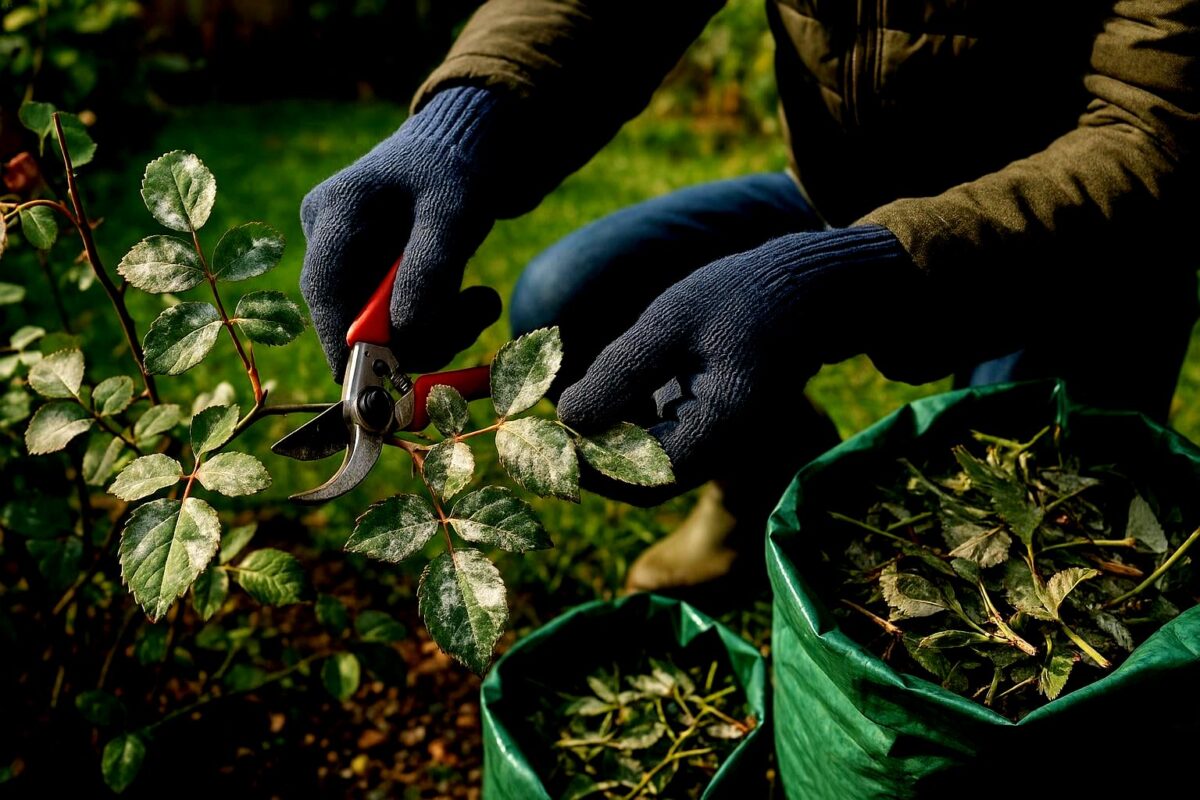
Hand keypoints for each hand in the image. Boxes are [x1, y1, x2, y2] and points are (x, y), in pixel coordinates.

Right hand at [300, 86, 503, 375]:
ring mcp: (350, 258)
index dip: (343, 340)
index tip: (375, 379)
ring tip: (482, 302)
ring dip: (438, 330)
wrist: (466, 148)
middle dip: (413, 336)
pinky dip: (439, 321)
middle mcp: (331, 235)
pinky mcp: (375, 276)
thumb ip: (430, 269)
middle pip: (352, 315)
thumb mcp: (455, 212)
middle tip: (473, 320)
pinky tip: (472, 298)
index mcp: (336, 208)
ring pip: (381, 325)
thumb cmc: (457, 169)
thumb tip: (405, 335)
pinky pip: (399, 318)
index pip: (323, 287)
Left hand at [557, 225, 913, 502]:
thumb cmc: (741, 296)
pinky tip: (615, 388)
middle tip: (552, 419)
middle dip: (592, 456)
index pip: (642, 479)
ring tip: (578, 396)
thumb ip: (619, 373)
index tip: (552, 432)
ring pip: (645, 463)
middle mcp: (719, 447)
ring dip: (606, 439)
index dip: (589, 466)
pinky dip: (626, 422)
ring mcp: (712, 439)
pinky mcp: (705, 423)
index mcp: (718, 427)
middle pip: (641, 480)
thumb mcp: (670, 323)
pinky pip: (657, 441)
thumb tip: (565, 419)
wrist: (804, 289)